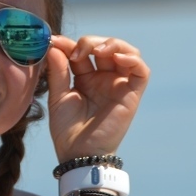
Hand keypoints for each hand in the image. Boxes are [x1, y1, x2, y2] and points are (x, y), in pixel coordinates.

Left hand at [45, 35, 149, 161]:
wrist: (79, 154)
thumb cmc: (67, 130)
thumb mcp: (58, 96)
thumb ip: (58, 71)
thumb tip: (54, 46)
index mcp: (86, 78)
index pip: (83, 51)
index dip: (70, 43)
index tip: (54, 41)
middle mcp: (104, 78)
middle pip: (105, 46)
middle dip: (91, 42)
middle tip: (77, 50)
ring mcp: (119, 85)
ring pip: (126, 52)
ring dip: (113, 44)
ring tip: (97, 51)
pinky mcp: (132, 94)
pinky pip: (141, 71)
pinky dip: (132, 59)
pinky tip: (117, 57)